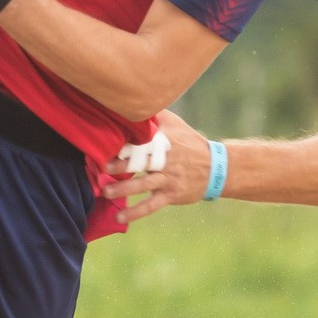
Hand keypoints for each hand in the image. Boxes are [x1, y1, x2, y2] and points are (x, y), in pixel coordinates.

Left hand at [102, 110, 209, 225]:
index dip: (126, 142)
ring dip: (123, 188)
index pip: (143, 140)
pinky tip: (119, 218)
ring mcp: (168, 179)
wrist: (216, 168)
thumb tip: (137, 99)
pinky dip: (135, 213)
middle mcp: (166, 160)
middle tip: (102, 165)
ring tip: (105, 191)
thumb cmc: (191, 144)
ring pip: (143, 184)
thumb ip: (157, 115)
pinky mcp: (170, 195)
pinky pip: (150, 205)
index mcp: (165, 142)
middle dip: (121, 164)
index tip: (107, 142)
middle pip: (141, 161)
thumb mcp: (177, 125)